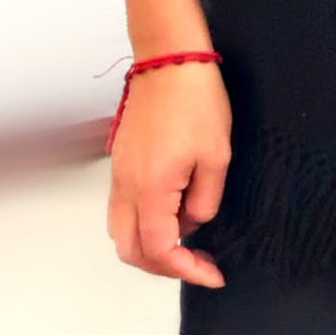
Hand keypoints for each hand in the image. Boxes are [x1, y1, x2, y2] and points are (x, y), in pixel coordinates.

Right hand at [107, 61, 229, 286]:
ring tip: (188, 242)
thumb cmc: (195, 101)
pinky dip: (144, 224)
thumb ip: (205, 201)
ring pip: (121, 231)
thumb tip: (192, 222)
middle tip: (198, 263)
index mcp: (151, 188)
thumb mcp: (216, 158)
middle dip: (163, 266)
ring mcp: (119, 174)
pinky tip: (176, 214)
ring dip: (150, 246)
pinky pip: (123, 208)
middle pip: (130, 249)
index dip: (186, 270)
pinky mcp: (120, 163)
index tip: (212, 273)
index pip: (159, 250)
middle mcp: (126, 186)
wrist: (168, 61)